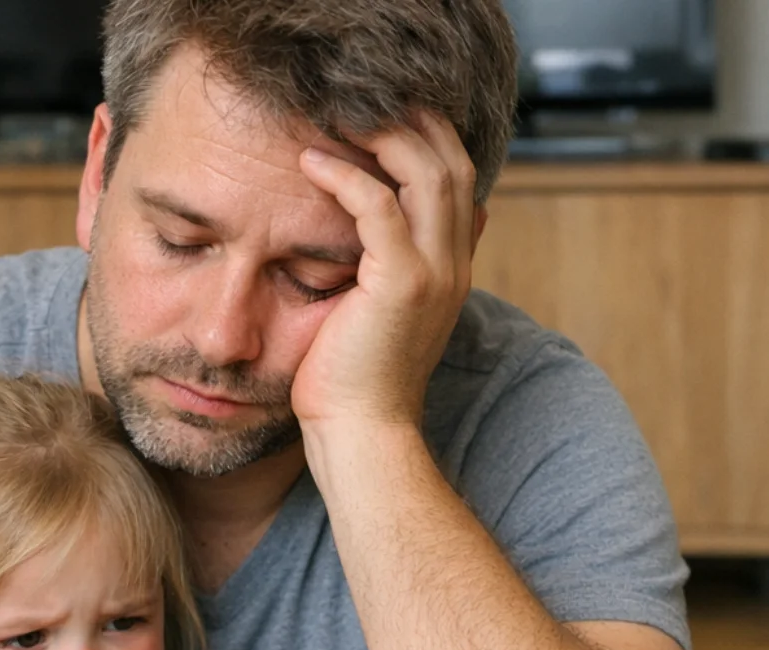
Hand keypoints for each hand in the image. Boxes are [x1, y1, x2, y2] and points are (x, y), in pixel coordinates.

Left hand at [291, 112, 478, 428]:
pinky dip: (346, 176)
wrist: (364, 434)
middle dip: (409, 121)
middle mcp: (454, 263)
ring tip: (333, 115)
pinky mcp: (403, 284)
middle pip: (451, 162)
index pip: (457, 178)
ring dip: (380, 135)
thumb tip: (383, 231)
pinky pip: (379, 207)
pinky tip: (310, 162)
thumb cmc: (355, 379)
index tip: (379, 112)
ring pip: (426, 173)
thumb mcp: (380, 312)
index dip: (426, 136)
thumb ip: (391, 266)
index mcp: (452, 267)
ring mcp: (435, 273)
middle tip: (355, 96)